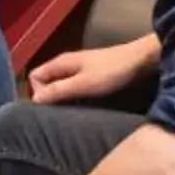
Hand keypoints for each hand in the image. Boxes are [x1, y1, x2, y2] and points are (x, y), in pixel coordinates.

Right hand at [28, 32, 157, 104]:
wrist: (141, 60)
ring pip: (61, 85)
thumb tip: (34, 100)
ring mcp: (80, 68)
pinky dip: (75, 97)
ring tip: (72, 114)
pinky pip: (74, 87)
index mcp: (61, 63)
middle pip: (46, 82)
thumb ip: (58, 91)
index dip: (37, 92)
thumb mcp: (83, 84)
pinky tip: (85, 107)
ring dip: (63, 99)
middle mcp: (67, 64)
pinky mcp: (91, 75)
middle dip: (49, 98)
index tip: (49, 107)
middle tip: (59, 115)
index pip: (34, 77)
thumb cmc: (113, 71)